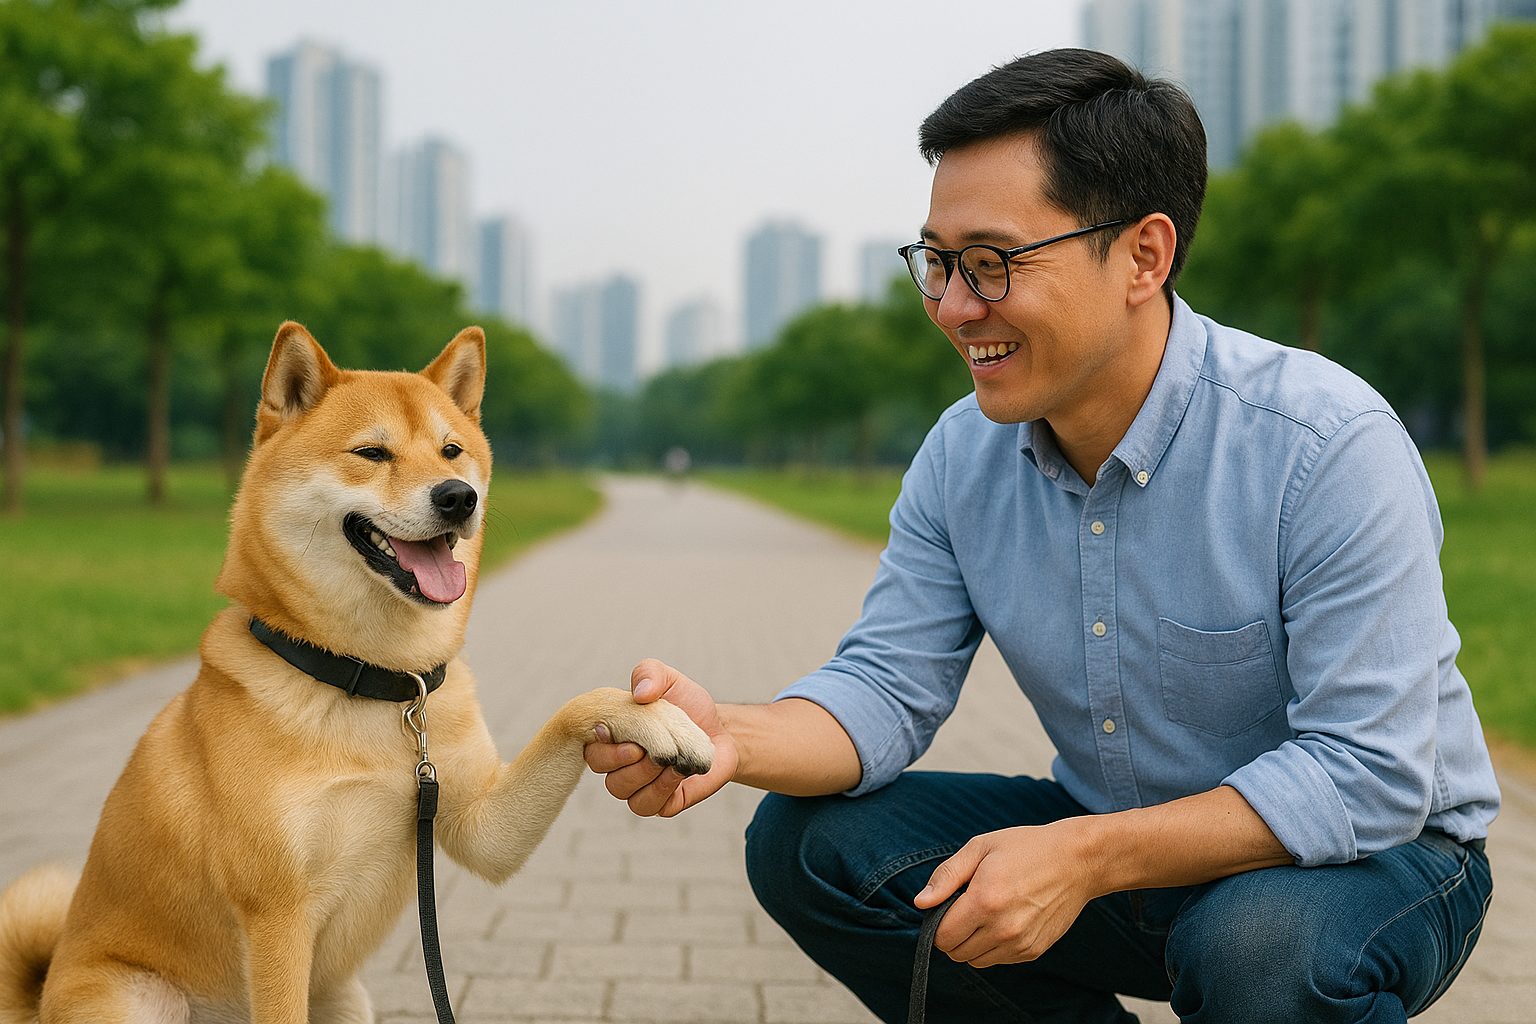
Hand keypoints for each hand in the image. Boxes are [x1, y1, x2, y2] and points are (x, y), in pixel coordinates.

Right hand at [583, 658, 738, 816]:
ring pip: (621, 789)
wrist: (720, 732)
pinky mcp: (658, 804)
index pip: (590, 747)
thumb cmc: (688, 706)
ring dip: (647, 770)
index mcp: (613, 736)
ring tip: (671, 755)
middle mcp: (618, 764)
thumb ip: (650, 674)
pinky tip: (680, 770)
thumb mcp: (670, 680)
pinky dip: (663, 786)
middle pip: (602, 770)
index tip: (616, 731)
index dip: (602, 743)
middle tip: (648, 745)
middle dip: (626, 756)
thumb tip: (640, 693)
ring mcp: (636, 786)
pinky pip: (646, 804)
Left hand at [914, 820, 1098, 967]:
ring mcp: (1020, 943)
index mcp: (985, 901)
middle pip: (956, 953)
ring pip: (976, 961)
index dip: (938, 922)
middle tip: (966, 907)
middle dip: (953, 933)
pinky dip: (993, 946)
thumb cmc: (1026, 848)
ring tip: (987, 912)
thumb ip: (947, 876)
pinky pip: (999, 960)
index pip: (942, 936)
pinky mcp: (1033, 951)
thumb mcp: (981, 847)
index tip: (948, 905)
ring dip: (972, 942)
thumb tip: (922, 903)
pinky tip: (1005, 919)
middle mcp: (1002, 928)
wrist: (1077, 861)